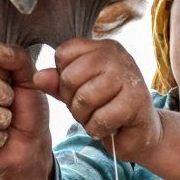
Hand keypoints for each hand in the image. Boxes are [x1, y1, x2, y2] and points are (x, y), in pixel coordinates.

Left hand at [34, 38, 161, 161]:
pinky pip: (100, 118)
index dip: (63, 78)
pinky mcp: (136, 101)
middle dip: (72, 101)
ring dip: (85, 117)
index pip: (63, 54)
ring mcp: (129, 76)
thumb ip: (58, 83)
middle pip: (70, 77)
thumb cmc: (108, 108)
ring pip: (84, 99)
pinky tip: (110, 127)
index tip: (81, 90)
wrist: (140, 132)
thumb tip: (38, 77)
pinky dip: (98, 129)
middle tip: (90, 109)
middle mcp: (117, 56)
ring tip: (99, 117)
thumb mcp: (78, 92)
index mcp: (102, 47)